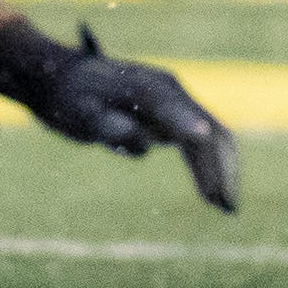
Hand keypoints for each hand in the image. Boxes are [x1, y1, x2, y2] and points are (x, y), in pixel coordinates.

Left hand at [0, 18, 238, 211]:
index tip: (215, 169)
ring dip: (220, 171)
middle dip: (223, 168)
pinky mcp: (167, 116)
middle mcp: (170, 92)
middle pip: (209, 131)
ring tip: (224, 208)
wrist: (61, 79)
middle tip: (226, 208)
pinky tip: (208, 194)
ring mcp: (172, 104)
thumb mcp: (81, 116)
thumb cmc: (70, 99)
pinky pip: (196, 144)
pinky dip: (207, 167)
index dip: (201, 146)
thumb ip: (112, 127)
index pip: (183, 117)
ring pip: (209, 138)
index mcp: (151, 89)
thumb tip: (146, 145)